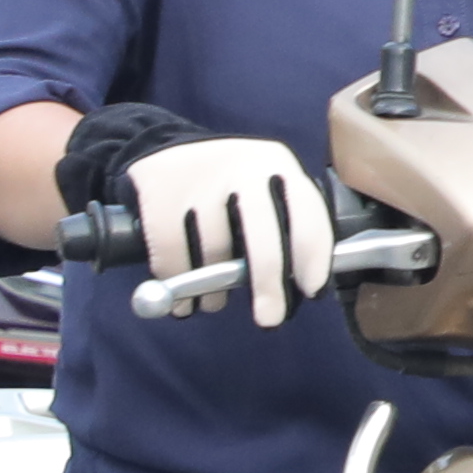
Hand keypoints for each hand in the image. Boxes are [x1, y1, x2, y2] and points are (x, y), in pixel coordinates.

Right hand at [129, 135, 331, 327]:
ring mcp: (199, 180)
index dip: (313, 254)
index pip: (305, 211)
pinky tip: (184, 300)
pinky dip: (179, 286)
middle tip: (269, 320)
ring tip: (213, 301)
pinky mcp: (159, 194)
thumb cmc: (231, 187)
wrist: (166, 152)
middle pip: (262, 234)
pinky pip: (173, 257)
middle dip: (268, 282)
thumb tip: (302, 289)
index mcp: (278, 164)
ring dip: (214, 290)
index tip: (312, 290)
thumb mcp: (267, 189)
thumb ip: (286, 226)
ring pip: (214, 252)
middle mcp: (241, 166)